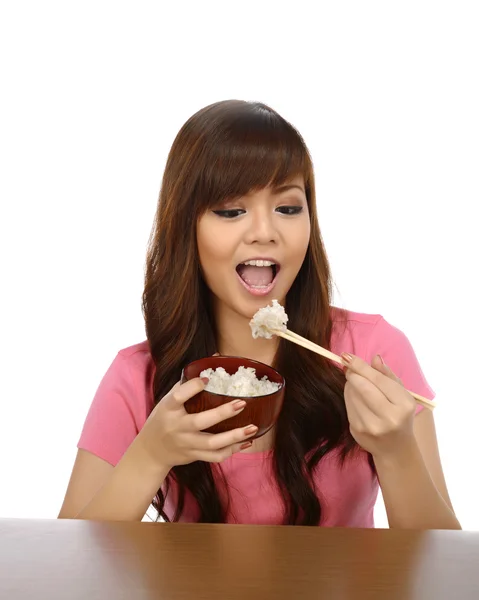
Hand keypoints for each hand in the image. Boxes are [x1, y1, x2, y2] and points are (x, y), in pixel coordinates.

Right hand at [136, 377, 257, 470]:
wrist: (151, 450)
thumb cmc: (164, 418)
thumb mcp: (168, 399)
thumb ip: (188, 382)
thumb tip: (216, 359)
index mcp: (168, 409)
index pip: (178, 396)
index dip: (193, 386)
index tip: (208, 378)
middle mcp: (177, 427)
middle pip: (200, 421)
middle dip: (223, 413)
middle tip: (242, 403)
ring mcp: (186, 443)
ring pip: (212, 443)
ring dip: (234, 436)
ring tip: (252, 428)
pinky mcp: (194, 455)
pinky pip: (215, 456)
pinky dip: (232, 450)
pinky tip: (247, 442)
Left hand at [341, 352, 416, 458]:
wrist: (395, 449)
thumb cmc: (400, 415)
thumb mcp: (402, 394)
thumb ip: (388, 375)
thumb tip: (375, 358)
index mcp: (403, 405)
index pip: (378, 380)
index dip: (360, 366)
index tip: (346, 355)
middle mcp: (389, 417)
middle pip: (363, 387)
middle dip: (352, 373)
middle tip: (348, 366)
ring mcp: (371, 426)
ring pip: (352, 395)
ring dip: (350, 384)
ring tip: (356, 383)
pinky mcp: (357, 431)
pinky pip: (348, 405)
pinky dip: (349, 396)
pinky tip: (356, 397)